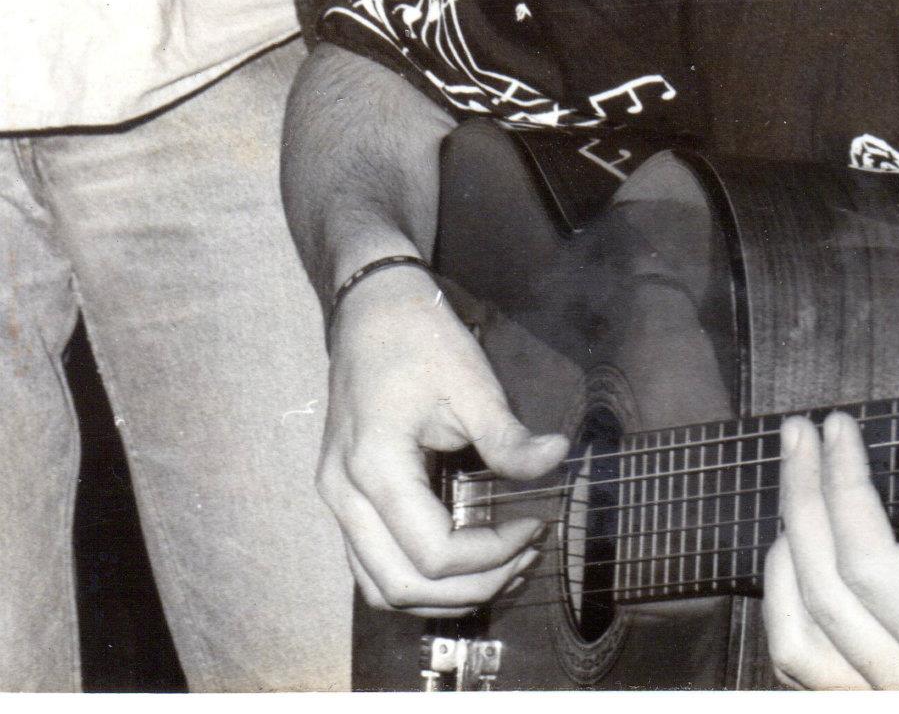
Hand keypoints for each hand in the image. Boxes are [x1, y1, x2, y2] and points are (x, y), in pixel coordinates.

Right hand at [318, 265, 570, 614]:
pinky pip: (373, 563)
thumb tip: (557, 459)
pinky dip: (418, 577)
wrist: (371, 307)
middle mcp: (343, 497)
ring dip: (442, 595)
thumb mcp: (471, 381)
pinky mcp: (345, 498)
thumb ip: (508, 436)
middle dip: (471, 588)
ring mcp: (336, 501)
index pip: (434, 552)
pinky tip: (466, 561)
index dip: (492, 554)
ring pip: (380, 586)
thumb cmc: (419, 338)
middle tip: (526, 558)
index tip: (539, 525)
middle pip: (401, 586)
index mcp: (374, 469)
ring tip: (503, 569)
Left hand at [763, 411, 898, 688]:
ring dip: (786, 548)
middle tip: (801, 434)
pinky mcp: (872, 707)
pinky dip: (784, 602)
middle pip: (824, 588)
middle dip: (804, 495)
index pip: (871, 564)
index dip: (845, 486)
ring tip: (796, 484)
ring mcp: (886, 707)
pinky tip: (791, 553)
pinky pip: (801, 665)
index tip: (840, 429)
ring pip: (797, 635)